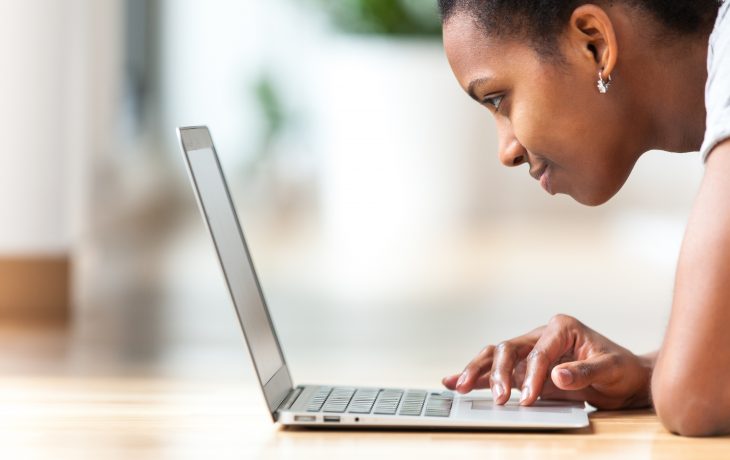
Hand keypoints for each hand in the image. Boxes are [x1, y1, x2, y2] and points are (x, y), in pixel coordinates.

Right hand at [442, 314, 652, 408]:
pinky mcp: (525, 369)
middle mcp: (540, 336)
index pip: (537, 351)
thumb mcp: (610, 369)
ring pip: (495, 356)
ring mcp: (530, 352)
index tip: (528, 397)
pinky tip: (455, 382)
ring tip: (459, 386)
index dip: (531, 375)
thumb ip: (584, 372)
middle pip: (508, 349)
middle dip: (498, 372)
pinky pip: (496, 370)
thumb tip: (557, 374)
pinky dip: (477, 376)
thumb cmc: (621, 369)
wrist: (626, 380)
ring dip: (478, 372)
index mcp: (561, 328)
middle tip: (499, 397)